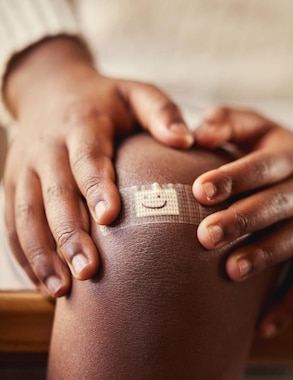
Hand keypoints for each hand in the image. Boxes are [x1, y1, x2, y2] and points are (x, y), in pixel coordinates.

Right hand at [2, 37, 192, 296]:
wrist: (51, 89)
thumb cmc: (107, 100)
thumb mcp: (137, 93)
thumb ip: (162, 112)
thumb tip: (187, 140)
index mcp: (80, 125)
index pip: (86, 158)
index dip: (96, 187)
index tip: (109, 218)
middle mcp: (46, 148)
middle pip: (53, 195)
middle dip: (68, 235)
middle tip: (88, 271)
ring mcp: (24, 169)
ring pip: (25, 215)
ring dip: (42, 254)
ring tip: (62, 290)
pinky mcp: (13, 186)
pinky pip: (13, 224)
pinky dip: (26, 256)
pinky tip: (46, 287)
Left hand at [191, 107, 292, 336]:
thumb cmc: (285, 146)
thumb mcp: (262, 126)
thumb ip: (228, 121)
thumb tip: (194, 131)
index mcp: (289, 158)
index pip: (260, 168)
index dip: (232, 178)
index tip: (200, 190)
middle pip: (273, 206)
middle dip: (241, 221)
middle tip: (205, 235)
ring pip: (290, 243)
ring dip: (263, 258)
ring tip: (231, 272)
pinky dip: (289, 308)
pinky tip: (261, 329)